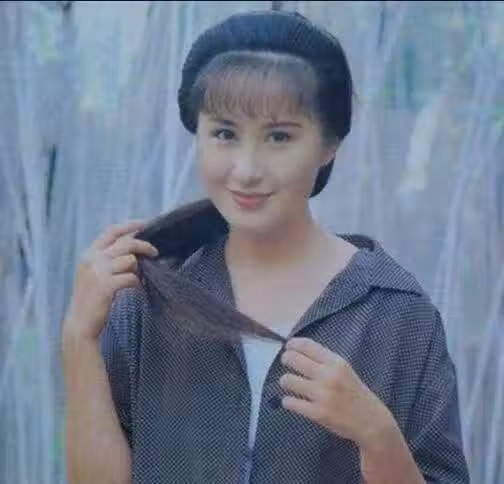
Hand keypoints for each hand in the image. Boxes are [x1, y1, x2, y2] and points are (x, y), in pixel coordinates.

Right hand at [62, 220, 158, 342]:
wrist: (80, 324)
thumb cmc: (93, 299)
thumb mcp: (95, 273)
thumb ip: (109, 259)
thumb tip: (136, 249)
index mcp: (89, 254)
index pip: (112, 231)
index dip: (130, 225)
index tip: (146, 223)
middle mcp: (92, 259)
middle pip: (126, 243)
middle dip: (144, 246)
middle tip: (155, 253)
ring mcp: (98, 272)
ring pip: (131, 260)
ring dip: (138, 270)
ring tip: (137, 280)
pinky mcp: (106, 286)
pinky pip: (132, 277)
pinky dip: (138, 284)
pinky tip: (137, 289)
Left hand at [279, 337, 394, 448]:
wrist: (372, 423)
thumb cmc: (355, 393)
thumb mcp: (345, 370)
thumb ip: (325, 361)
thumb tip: (298, 350)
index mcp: (336, 362)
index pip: (307, 345)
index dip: (293, 344)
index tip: (288, 346)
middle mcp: (329, 375)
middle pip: (293, 359)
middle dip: (286, 359)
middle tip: (286, 363)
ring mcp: (323, 395)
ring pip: (287, 380)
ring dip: (285, 381)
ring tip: (289, 383)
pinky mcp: (318, 413)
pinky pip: (290, 402)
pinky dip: (288, 401)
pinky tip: (292, 401)